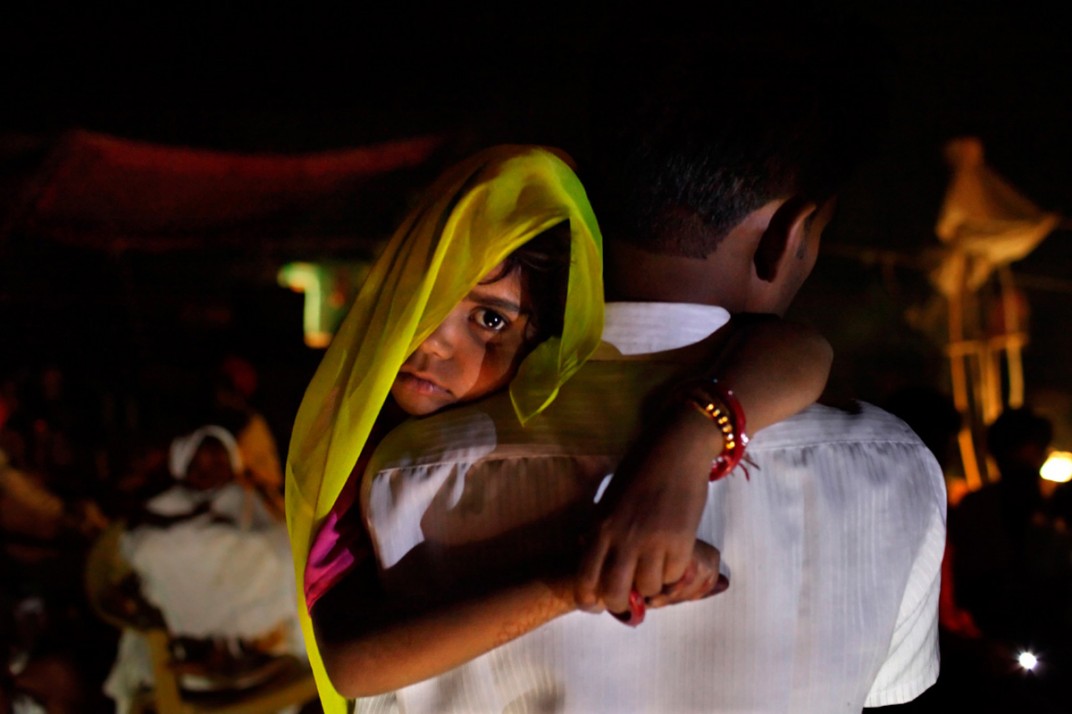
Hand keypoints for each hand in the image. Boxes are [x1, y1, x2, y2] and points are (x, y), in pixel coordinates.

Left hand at [576, 404, 720, 613]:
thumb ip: (601, 532)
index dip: (590, 601)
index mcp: (600, 528)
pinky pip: (674, 576)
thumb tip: (595, 564)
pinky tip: (672, 557)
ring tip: (654, 569)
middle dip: (622, 604)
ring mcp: (653, 542)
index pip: (585, 580)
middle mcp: (623, 539)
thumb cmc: (639, 471)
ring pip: (649, 588)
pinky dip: (673, 573)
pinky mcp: (681, 541)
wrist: (676, 450)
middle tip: (629, 596)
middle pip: (616, 594)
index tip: (597, 603)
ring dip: (651, 585)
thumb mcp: (608, 501)